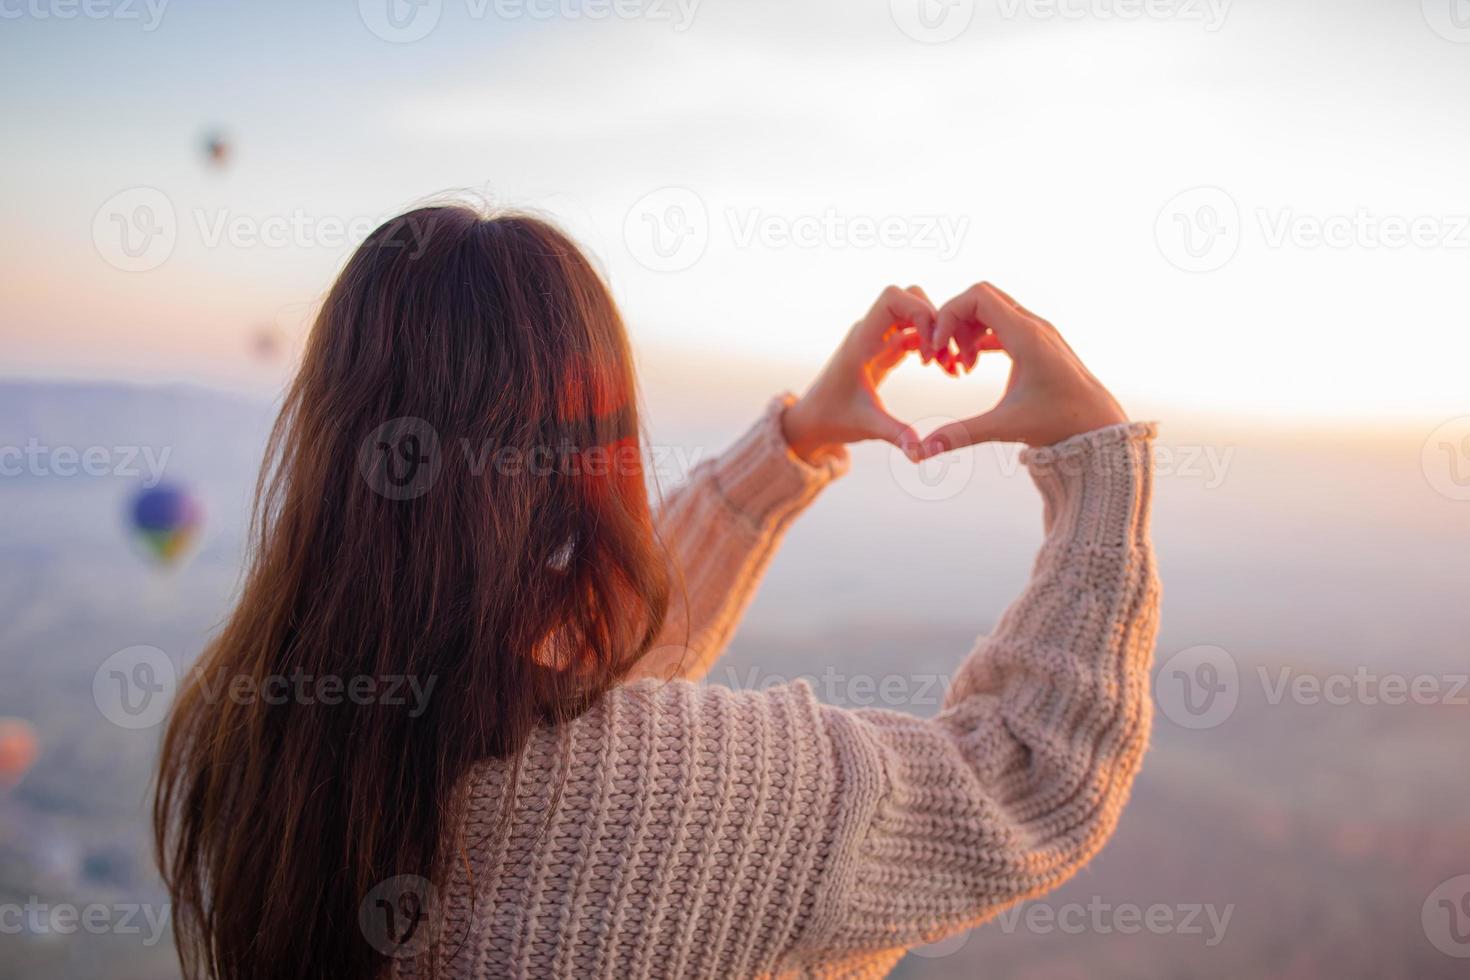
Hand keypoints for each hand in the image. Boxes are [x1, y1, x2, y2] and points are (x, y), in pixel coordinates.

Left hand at [782, 286, 933, 462]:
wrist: (813, 421)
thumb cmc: (833, 419)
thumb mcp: (866, 426)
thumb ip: (895, 434)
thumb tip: (920, 453)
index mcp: (862, 340)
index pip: (892, 298)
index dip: (919, 311)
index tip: (932, 347)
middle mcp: (871, 332)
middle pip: (910, 298)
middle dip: (935, 322)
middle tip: (946, 358)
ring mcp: (879, 339)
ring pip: (917, 314)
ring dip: (938, 335)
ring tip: (951, 367)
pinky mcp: (886, 350)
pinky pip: (917, 334)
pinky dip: (934, 346)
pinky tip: (947, 370)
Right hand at [918, 282, 1126, 455]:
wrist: (1097, 426)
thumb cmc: (1059, 424)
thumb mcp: (1005, 426)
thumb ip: (961, 434)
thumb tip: (923, 451)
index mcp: (1026, 335)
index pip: (977, 297)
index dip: (948, 315)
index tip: (938, 347)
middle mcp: (1033, 325)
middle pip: (981, 297)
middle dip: (955, 322)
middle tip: (945, 355)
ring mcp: (1038, 331)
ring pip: (991, 310)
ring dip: (967, 331)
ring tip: (961, 366)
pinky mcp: (1038, 342)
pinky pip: (1001, 325)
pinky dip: (980, 338)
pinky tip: (972, 367)